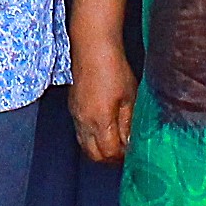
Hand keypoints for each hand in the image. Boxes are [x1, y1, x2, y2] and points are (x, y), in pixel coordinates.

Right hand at [68, 35, 133, 162]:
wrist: (92, 48)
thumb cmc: (114, 69)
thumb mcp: (130, 97)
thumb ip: (128, 124)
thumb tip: (130, 143)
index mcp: (100, 121)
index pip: (109, 153)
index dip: (122, 156)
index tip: (133, 152)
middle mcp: (84, 122)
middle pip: (94, 155)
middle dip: (109, 158)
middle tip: (124, 151)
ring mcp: (76, 115)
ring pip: (84, 145)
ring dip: (100, 148)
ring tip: (116, 140)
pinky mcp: (73, 107)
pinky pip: (80, 132)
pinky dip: (91, 137)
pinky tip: (104, 127)